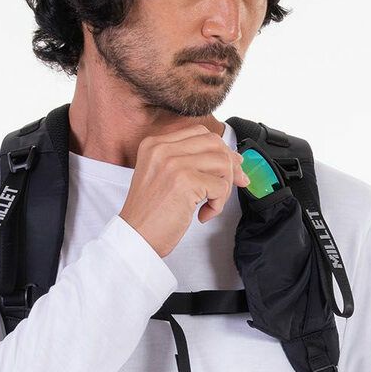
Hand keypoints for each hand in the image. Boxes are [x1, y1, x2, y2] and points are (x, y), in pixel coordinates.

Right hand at [118, 124, 249, 258]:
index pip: (199, 133)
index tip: (231, 166)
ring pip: (222, 163)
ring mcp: (174, 164)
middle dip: (230, 165)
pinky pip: (220, 187)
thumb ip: (187, 162)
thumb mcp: (162, 177)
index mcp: (155, 144)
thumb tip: (230, 158)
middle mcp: (162, 149)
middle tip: (235, 183)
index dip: (220, 149)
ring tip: (212, 204)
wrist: (135, 237)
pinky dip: (218, 205)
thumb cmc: (150, 215)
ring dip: (225, 187)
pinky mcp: (185, 182)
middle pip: (214, 144)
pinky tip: (203, 215)